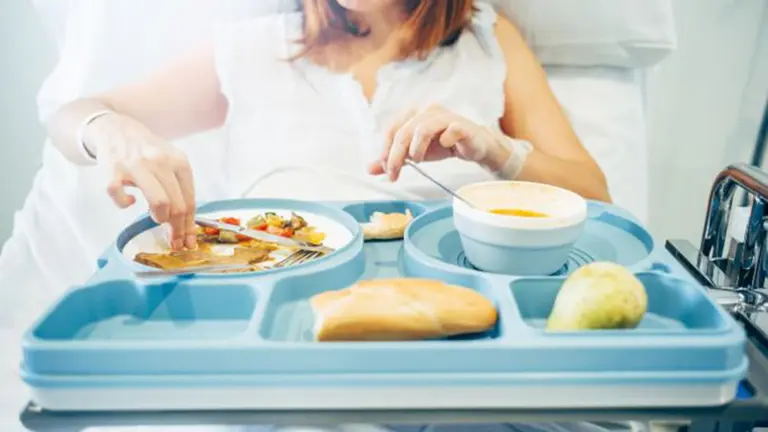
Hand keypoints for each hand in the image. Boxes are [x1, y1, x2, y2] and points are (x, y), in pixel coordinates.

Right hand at [85, 114, 196, 250]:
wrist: (117, 129)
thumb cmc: (148, 152)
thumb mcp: (171, 164)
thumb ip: (179, 190)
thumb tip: (187, 227)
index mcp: (179, 162)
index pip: (189, 201)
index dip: (189, 226)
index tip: (188, 242)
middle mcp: (161, 162)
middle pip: (177, 206)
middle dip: (177, 229)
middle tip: (173, 241)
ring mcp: (136, 165)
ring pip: (159, 203)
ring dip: (158, 218)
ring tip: (155, 217)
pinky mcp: (113, 170)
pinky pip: (119, 195)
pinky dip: (124, 203)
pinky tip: (129, 201)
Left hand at [368, 105, 510, 180]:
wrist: (474, 145)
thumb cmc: (442, 145)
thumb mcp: (414, 153)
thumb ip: (394, 159)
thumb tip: (370, 169)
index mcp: (412, 114)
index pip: (391, 130)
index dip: (385, 150)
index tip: (386, 169)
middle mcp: (427, 111)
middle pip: (403, 132)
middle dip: (396, 156)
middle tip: (394, 174)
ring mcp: (445, 117)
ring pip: (423, 129)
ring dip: (416, 148)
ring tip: (417, 161)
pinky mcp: (461, 126)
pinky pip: (450, 131)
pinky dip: (444, 141)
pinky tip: (444, 148)